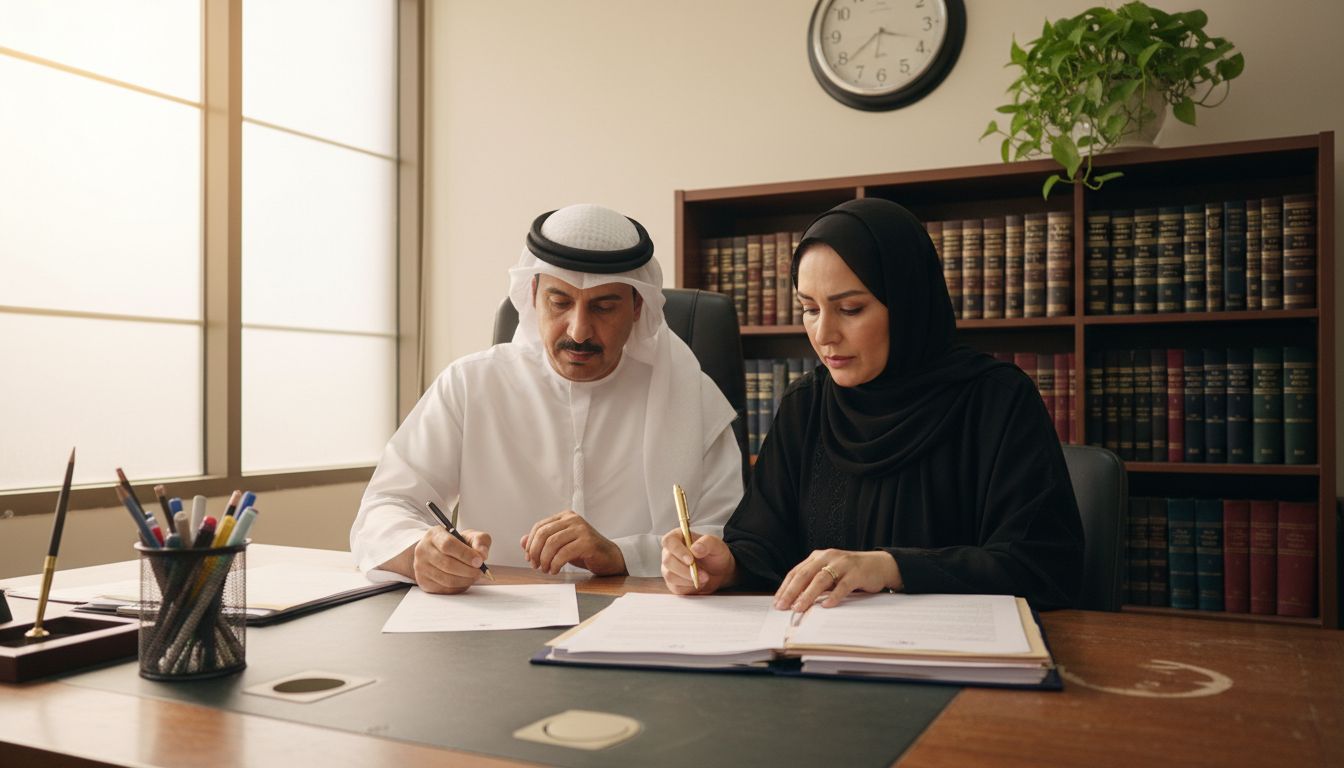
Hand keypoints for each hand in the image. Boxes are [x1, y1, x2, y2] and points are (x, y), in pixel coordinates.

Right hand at [412, 527, 491, 593]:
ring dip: (465, 580)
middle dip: (468, 570)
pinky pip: (444, 589)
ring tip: (474, 576)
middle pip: (447, 564)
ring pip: (446, 579)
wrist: (438, 552)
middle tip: (480, 571)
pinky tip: (464, 580)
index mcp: (434, 535)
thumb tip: (482, 554)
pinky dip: (459, 587)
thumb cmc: (456, 544)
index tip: (479, 560)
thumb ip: (480, 540)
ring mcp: (421, 567)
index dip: (465, 554)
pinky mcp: (424, 582)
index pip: (448, 545)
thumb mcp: (469, 536)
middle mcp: (423, 550)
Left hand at [519, 510, 625, 574]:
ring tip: (545, 569)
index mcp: (565, 516)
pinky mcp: (588, 542)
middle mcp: (573, 519)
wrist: (608, 557)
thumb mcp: (561, 544)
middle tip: (535, 565)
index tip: (529, 557)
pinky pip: (564, 553)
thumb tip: (522, 541)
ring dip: (545, 559)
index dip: (531, 543)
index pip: (540, 526)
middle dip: (535, 552)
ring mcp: (581, 529)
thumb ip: (543, 541)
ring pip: (552, 543)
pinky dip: (555, 564)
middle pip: (544, 533)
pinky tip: (555, 570)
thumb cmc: (584, 550)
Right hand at [660, 529, 735, 594]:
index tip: (690, 560)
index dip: (677, 551)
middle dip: (685, 570)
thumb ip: (707, 543)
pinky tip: (698, 582)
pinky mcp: (672, 582)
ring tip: (704, 578)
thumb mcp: (716, 545)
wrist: (719, 571)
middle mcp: (670, 552)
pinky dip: (689, 587)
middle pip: (668, 561)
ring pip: (670, 575)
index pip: (669, 541)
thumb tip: (694, 549)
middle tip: (703, 573)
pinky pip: (675, 587)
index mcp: (678, 537)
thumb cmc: (715, 554)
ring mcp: (669, 568)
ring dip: (688, 579)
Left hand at [773, 549, 901, 611]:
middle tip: (783, 606)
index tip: (777, 602)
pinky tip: (826, 605)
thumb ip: (814, 582)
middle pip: (805, 574)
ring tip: (799, 607)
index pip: (796, 572)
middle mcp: (828, 557)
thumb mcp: (830, 573)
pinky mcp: (856, 573)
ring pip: (821, 579)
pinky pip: (842, 585)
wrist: (879, 565)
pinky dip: (833, 596)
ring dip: (808, 595)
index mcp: (818, 557)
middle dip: (792, 591)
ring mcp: (842, 564)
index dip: (785, 587)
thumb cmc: (850, 572)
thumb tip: (794, 601)